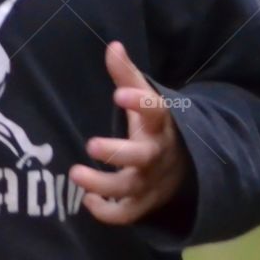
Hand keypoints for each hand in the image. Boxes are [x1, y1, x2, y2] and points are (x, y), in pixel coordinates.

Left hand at [69, 41, 189, 225]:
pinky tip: (87, 199)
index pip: (155, 112)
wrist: (184, 166)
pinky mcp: (144, 203)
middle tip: (91, 145)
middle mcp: (157, 155)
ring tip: (75, 174)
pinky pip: (128, 214)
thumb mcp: (145, 99)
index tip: (119, 93)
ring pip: (131, 188)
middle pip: (143, 157)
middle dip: (118, 153)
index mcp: (159, 125)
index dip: (140, 103)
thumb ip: (127, 75)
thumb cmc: (153, 126)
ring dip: (104, 184)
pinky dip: (108, 212)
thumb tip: (113, 45)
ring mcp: (151, 182)